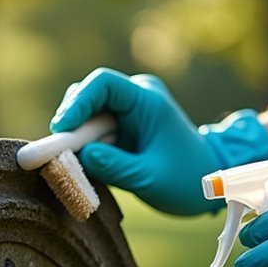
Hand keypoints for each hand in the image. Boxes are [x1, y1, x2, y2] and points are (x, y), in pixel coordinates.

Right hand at [50, 67, 267, 215]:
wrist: (208, 182)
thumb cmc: (186, 179)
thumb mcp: (149, 178)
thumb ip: (114, 167)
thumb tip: (79, 156)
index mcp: (147, 100)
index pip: (103, 84)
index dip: (77, 103)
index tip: (62, 129)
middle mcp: (134, 98)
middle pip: (87, 97)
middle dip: (71, 123)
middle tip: (59, 152)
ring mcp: (126, 112)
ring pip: (85, 115)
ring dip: (76, 138)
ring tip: (73, 163)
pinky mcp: (120, 129)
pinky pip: (91, 132)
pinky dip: (83, 147)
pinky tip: (83, 165)